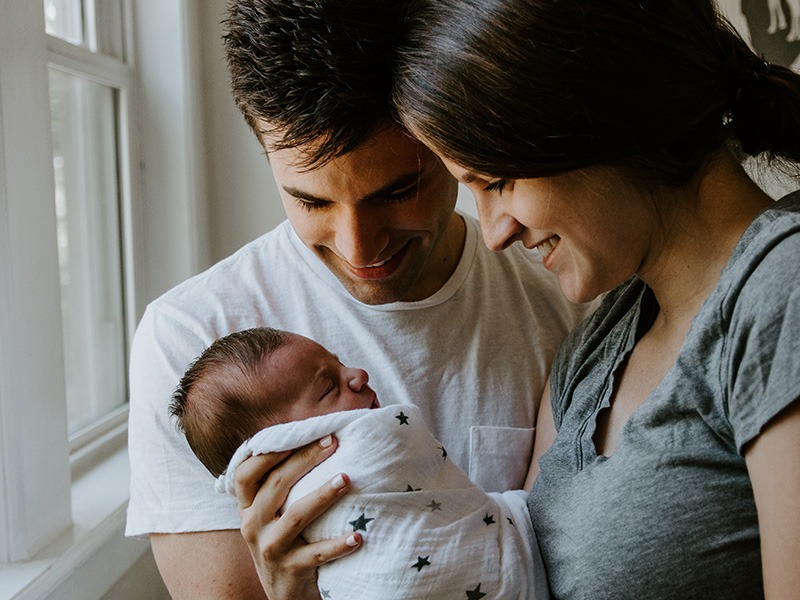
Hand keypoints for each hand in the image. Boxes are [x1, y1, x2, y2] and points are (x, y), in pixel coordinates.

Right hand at [235, 435, 361, 599]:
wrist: (283, 592)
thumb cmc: (284, 541)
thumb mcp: (270, 515)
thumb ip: (280, 486)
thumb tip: (314, 441)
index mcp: (248, 507)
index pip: (247, 473)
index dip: (270, 451)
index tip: (302, 433)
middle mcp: (253, 525)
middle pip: (276, 485)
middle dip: (304, 460)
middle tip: (332, 443)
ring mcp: (270, 548)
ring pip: (296, 516)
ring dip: (323, 495)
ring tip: (346, 479)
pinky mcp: (290, 570)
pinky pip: (316, 554)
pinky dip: (338, 544)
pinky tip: (358, 535)